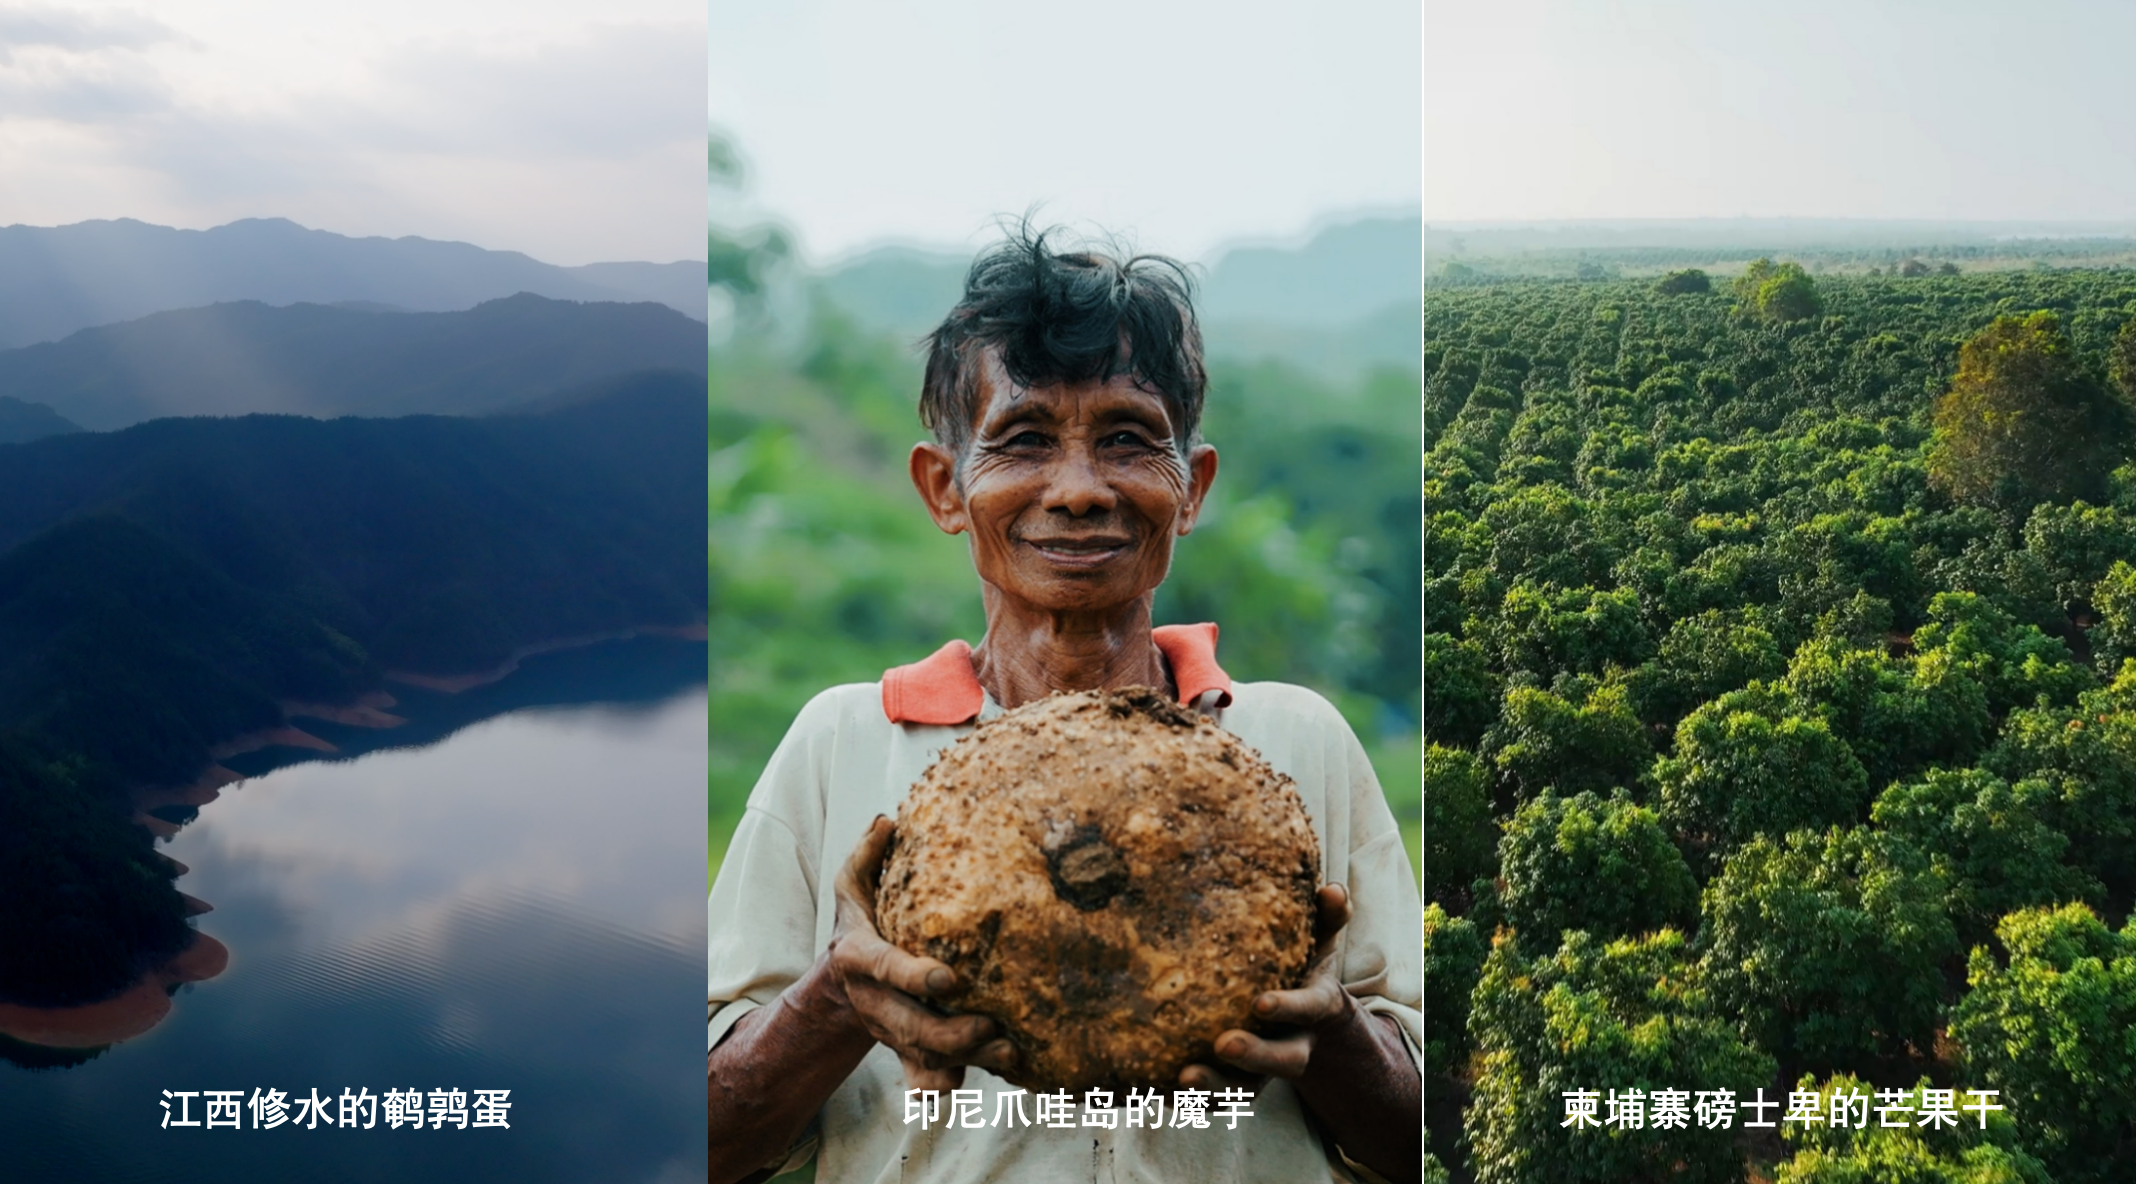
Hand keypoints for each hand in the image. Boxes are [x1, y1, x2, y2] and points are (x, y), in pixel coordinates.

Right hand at [823, 815, 1017, 1091]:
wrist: (843, 979)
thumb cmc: (863, 920)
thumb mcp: (853, 886)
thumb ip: (866, 856)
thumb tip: (887, 821)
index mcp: (858, 955)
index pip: (885, 968)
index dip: (913, 976)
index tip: (949, 979)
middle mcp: (873, 999)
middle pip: (908, 1024)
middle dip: (949, 1032)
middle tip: (989, 1026)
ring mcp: (889, 1029)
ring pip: (923, 1054)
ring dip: (964, 1060)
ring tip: (1006, 1052)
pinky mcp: (904, 1049)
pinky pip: (921, 1074)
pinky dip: (941, 1085)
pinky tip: (975, 1085)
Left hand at [1179, 883, 1353, 1093]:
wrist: (1311, 1028)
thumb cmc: (1304, 970)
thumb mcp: (1320, 943)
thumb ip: (1329, 917)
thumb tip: (1333, 889)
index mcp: (1315, 1009)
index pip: (1307, 1010)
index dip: (1288, 1007)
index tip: (1260, 1003)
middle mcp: (1294, 1044)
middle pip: (1281, 1061)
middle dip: (1254, 1056)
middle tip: (1223, 1045)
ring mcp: (1265, 1071)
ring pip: (1245, 1089)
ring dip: (1216, 1087)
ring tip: (1185, 1078)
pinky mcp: (1238, 1083)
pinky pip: (1216, 1098)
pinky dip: (1192, 1098)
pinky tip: (1157, 1089)